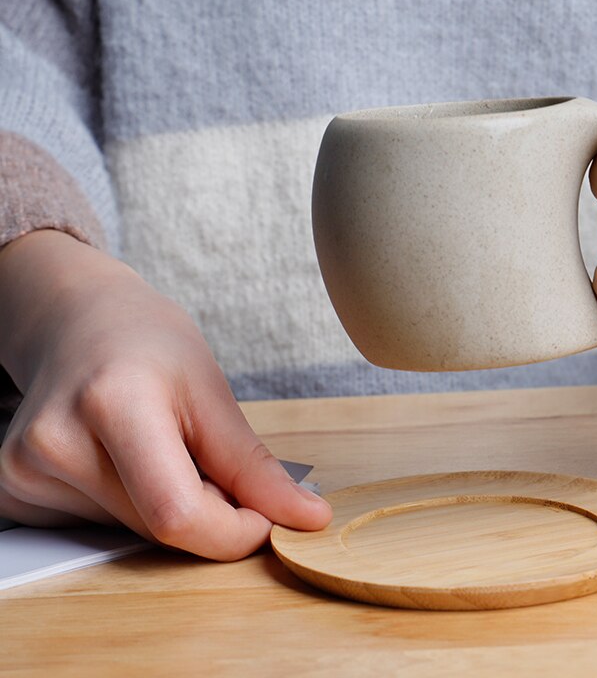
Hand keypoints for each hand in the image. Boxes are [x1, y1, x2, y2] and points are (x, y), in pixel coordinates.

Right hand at [0, 231, 330, 558]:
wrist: (78, 323)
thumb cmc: (148, 345)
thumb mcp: (211, 392)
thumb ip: (253, 466)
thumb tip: (307, 518)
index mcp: (112, 403)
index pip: (177, 513)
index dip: (233, 531)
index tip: (263, 517)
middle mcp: (55, 442)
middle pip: (156, 527)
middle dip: (204, 511)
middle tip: (204, 458)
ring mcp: (23, 471)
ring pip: (130, 532)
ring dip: (165, 506)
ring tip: (155, 445)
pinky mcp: (13, 492)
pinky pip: (97, 529)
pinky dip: (130, 506)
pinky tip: (121, 458)